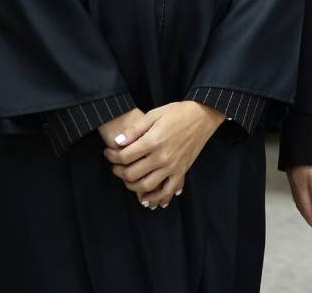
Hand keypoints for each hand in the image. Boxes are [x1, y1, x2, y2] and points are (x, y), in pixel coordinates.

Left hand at [103, 101, 225, 209]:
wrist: (203, 116)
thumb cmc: (177, 112)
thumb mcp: (154, 114)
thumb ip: (135, 130)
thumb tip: (117, 143)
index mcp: (153, 141)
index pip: (125, 156)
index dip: (112, 156)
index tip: (108, 152)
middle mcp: (162, 157)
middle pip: (132, 174)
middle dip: (118, 171)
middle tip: (115, 166)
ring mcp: (172, 166)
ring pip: (146, 186)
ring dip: (132, 186)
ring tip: (127, 178)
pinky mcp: (181, 171)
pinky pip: (167, 190)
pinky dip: (156, 198)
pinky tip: (146, 198)